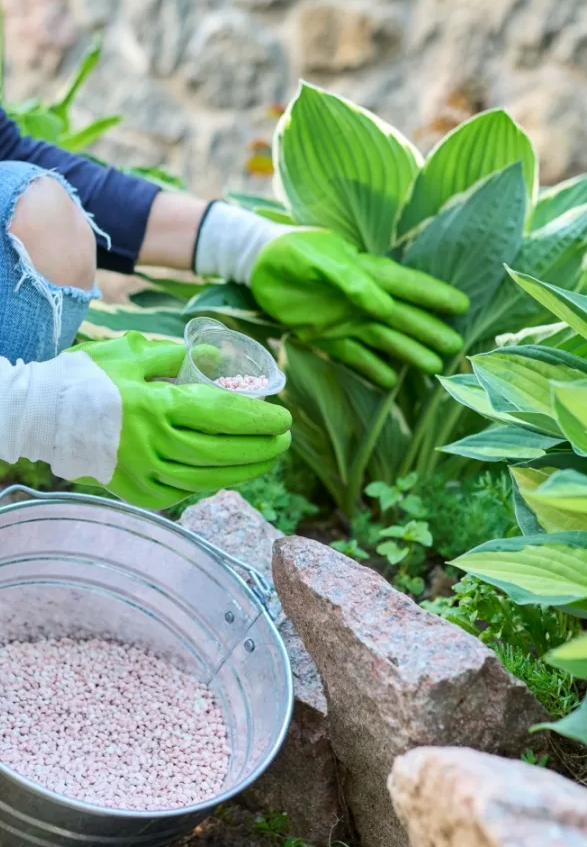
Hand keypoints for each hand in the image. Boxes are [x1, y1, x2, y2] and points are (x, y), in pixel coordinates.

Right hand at [0, 332, 291, 509]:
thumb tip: (216, 359)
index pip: (222, 416)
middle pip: (222, 452)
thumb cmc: (87, 378)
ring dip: (244, 471)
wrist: (41, 417)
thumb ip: (178, 357)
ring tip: (266, 460)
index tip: (284, 419)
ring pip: (207, 478)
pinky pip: (184, 492)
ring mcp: (145, 473)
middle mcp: (154, 444)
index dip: (258, 420)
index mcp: (157, 405)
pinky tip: (228, 475)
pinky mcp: (136, 492)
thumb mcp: (133, 354)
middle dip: (260, 448)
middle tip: (284, 441)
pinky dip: (210, 483)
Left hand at [195, 203, 468, 388]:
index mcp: (365, 273)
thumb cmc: (290, 252)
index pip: (407, 285)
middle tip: (454, 348)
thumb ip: (349, 280)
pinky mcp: (326, 336)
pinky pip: (354, 355)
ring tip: (432, 368)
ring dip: (407, 353)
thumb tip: (382, 306)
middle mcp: (362, 299)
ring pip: (383, 339)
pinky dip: (371, 368)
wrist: (256, 265)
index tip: (461, 306)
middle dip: (428, 330)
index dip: (433, 295)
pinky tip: (390, 382)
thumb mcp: (317, 259)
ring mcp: (346, 319)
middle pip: (402, 317)